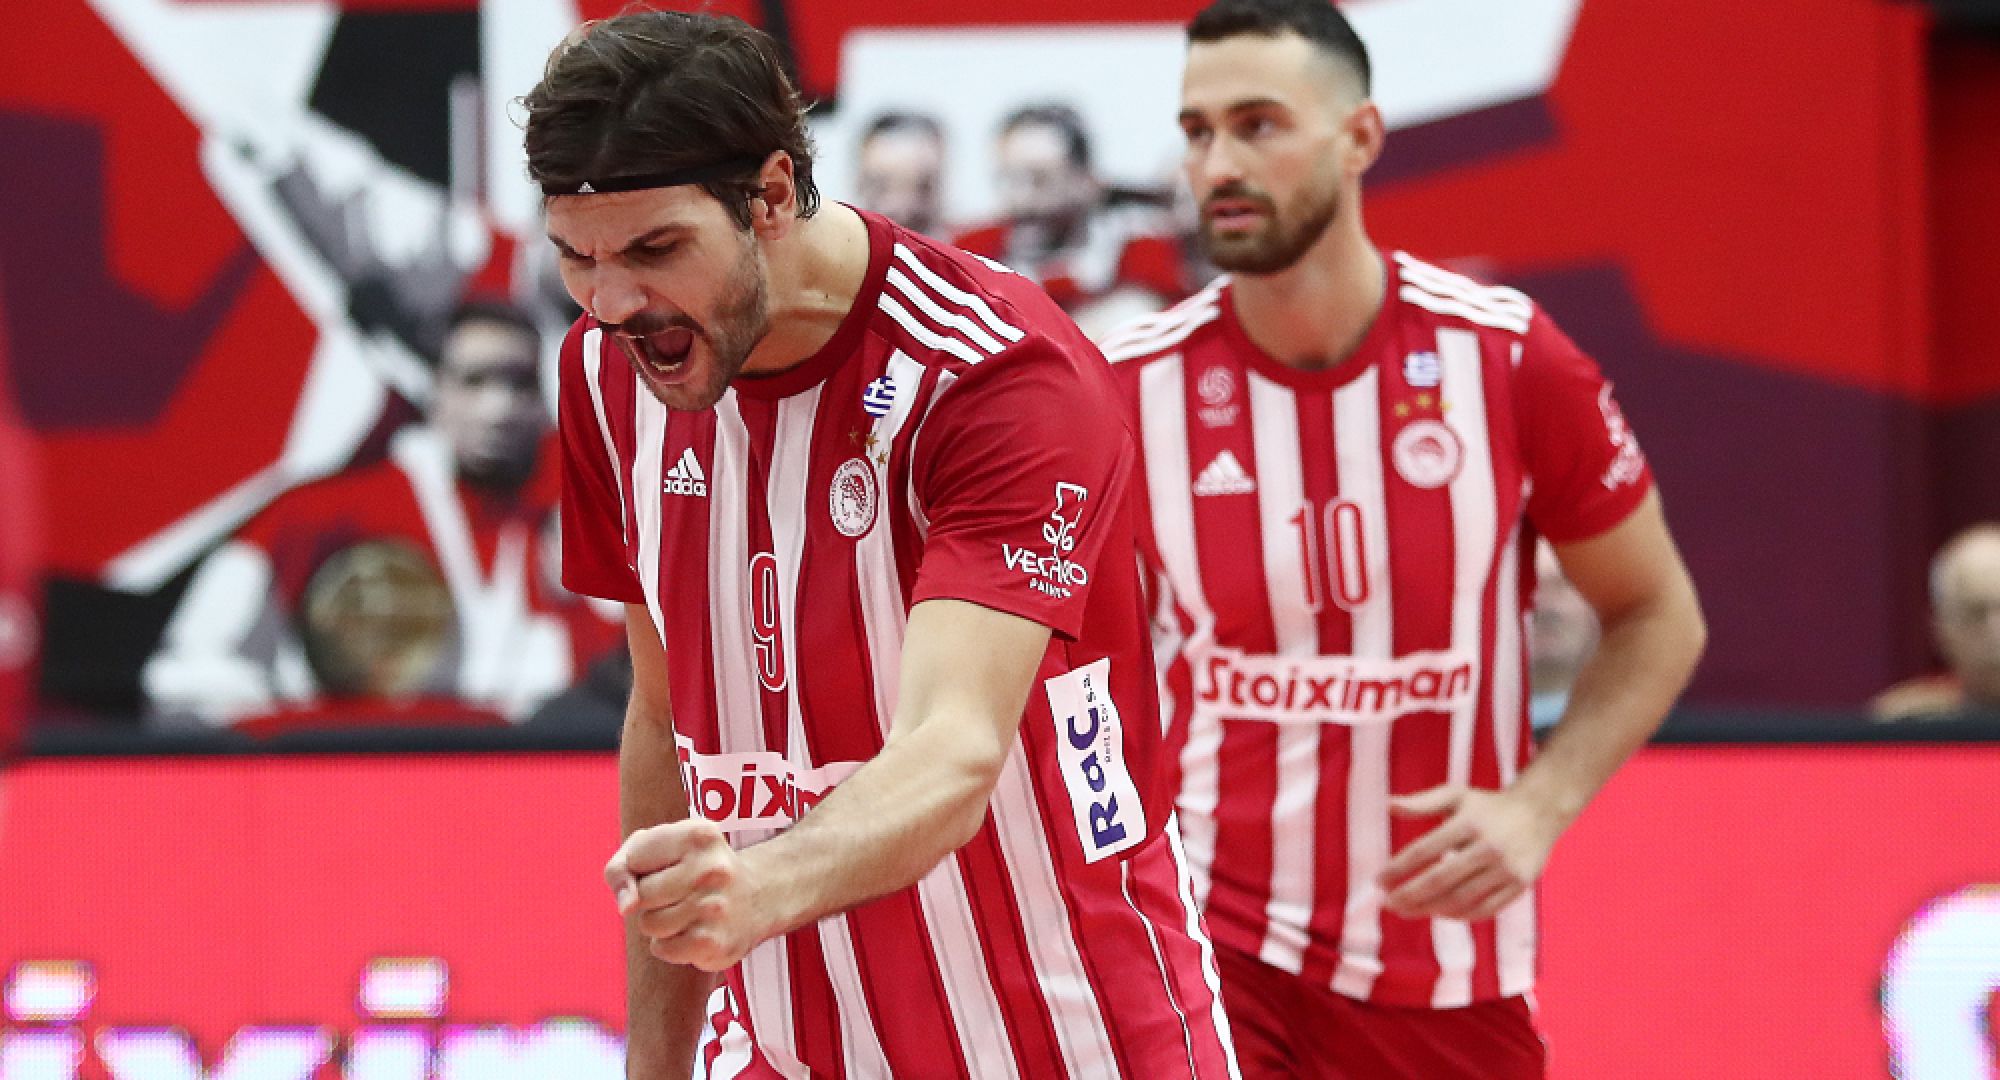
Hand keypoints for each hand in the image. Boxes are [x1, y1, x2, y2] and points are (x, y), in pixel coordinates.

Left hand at [606, 820, 774, 971]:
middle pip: (641, 894)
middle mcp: (712, 869)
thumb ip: (621, 867)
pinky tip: (694, 931)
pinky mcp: (713, 944)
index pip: (634, 859)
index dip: (642, 867)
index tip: (670, 864)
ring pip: (648, 923)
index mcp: (699, 835)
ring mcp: (714, 908)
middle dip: (651, 897)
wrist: (758, 899)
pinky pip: (661, 948)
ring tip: (688, 911)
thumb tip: (625, 907)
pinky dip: (670, 944)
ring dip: (659, 922)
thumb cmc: (693, 869)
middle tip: (682, 891)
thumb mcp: (659, 848)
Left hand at [1378, 784, 1562, 922]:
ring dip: (1430, 909)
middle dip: (1410, 896)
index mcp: (1468, 822)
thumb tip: (1388, 805)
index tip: (1379, 882)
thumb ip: (1422, 802)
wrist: (1539, 813)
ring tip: (1408, 910)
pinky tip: (1439, 913)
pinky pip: (1484, 909)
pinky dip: (1459, 915)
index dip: (1398, 869)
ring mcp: (1507, 868)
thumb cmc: (1487, 806)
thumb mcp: (1456, 795)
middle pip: (1441, 880)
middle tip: (1388, 904)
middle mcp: (1488, 846)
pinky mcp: (1520, 885)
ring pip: (1461, 899)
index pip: (1424, 850)